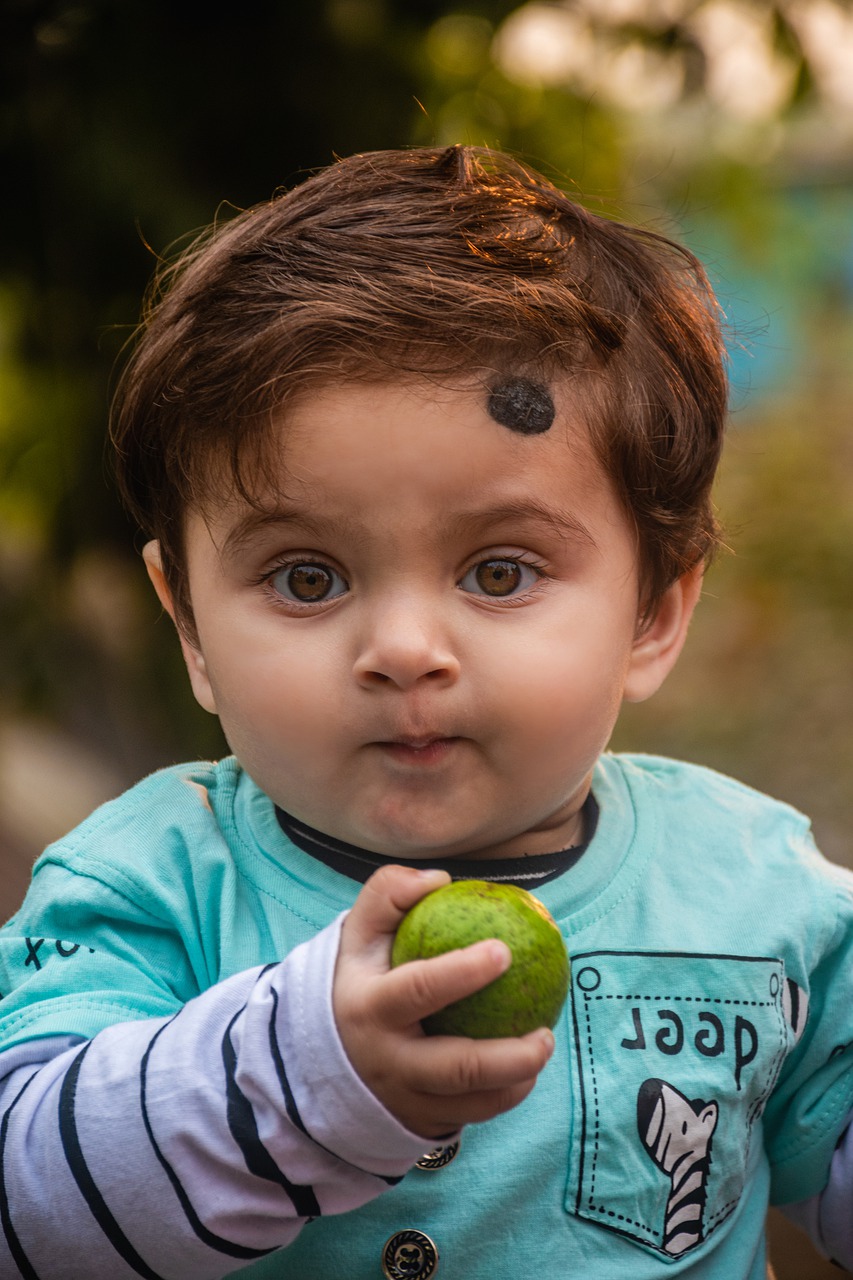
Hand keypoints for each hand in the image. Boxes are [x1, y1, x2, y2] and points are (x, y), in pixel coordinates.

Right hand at [333, 864, 554, 1138]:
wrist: (325, 1051)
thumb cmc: (360, 976)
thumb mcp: (358, 932)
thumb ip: (389, 893)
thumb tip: (439, 879)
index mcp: (370, 1007)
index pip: (419, 989)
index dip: (462, 972)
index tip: (504, 950)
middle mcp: (388, 1059)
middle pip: (455, 1067)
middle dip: (506, 1056)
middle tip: (545, 1030)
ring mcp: (405, 1097)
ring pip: (470, 1101)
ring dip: (516, 1079)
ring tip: (544, 1044)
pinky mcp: (421, 1120)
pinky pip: (472, 1114)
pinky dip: (506, 1095)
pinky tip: (528, 1068)